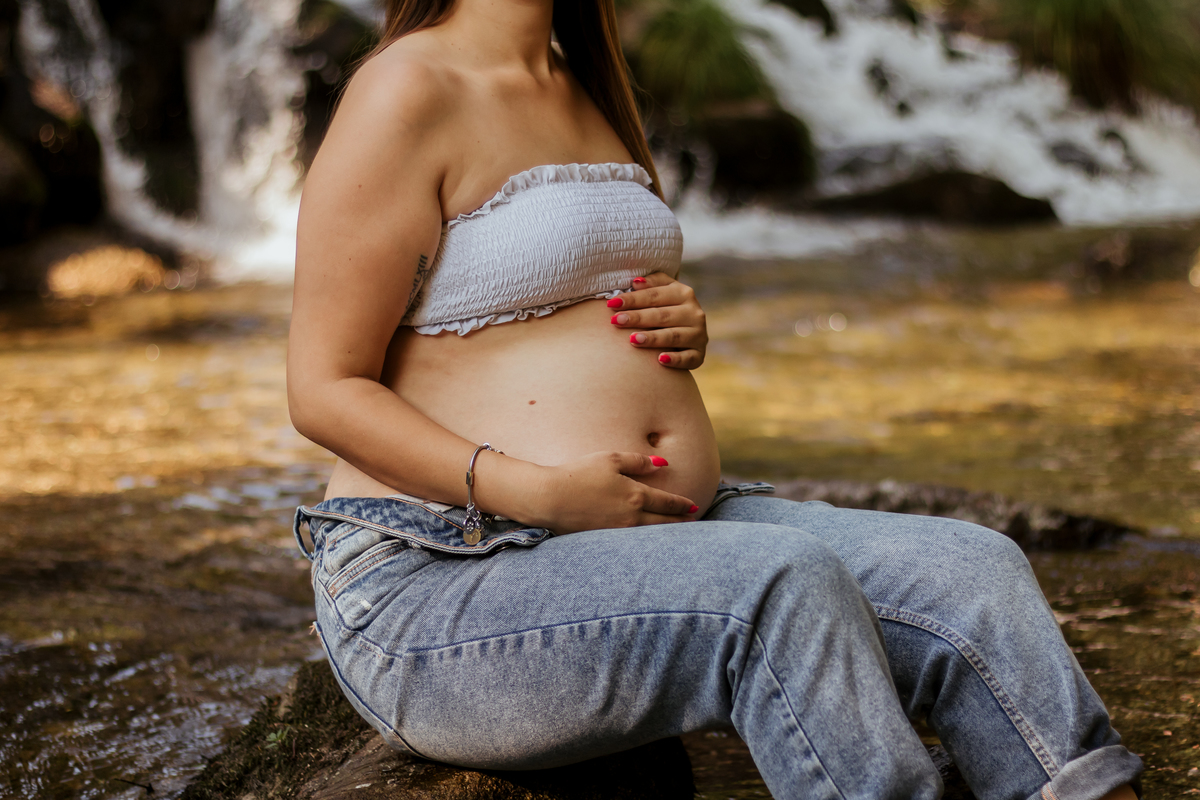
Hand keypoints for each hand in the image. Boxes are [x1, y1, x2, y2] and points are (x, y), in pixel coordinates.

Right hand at [530, 451, 698, 533]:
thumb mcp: (610, 459)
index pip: (667, 502)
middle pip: (664, 524)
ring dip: (665, 535)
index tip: (694, 506)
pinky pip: (632, 543)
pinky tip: (647, 541)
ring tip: (675, 534)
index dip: (683, 504)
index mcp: (636, 495)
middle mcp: (631, 517)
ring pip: (650, 536)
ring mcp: (618, 532)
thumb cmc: (578, 473)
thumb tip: (662, 463)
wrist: (550, 498)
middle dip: (680, 523)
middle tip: (693, 524)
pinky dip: (645, 542)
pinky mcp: (604, 541)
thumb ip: (638, 461)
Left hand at [607, 273, 707, 369]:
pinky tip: (660, 359)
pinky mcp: (699, 354)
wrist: (688, 335)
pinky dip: (675, 359)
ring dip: (653, 338)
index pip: (655, 295)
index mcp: (684, 293)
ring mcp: (698, 335)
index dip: (633, 299)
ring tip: (633, 340)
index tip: (612, 303)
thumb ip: (651, 284)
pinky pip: (688, 358)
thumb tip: (635, 282)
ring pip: (674, 336)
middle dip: (638, 318)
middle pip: (662, 315)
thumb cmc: (667, 310)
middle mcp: (694, 313)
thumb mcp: (663, 292)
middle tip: (615, 321)